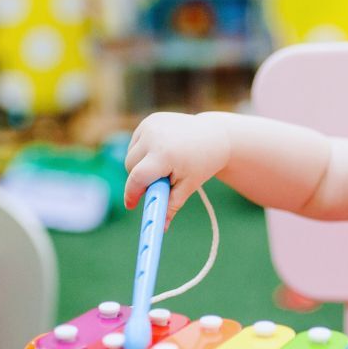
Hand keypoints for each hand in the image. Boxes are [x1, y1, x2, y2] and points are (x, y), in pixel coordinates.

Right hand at [124, 112, 229, 226]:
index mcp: (165, 154)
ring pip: (132, 155)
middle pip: (131, 167)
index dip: (132, 194)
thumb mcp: (189, 186)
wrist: (216, 135)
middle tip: (158, 185)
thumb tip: (160, 228)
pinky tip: (163, 152)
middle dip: (140, 179)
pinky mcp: (150, 120)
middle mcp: (154, 136)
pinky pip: (137, 143)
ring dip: (140, 165)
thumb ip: (171, 206)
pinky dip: (144, 152)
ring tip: (166, 166)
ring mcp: (151, 125)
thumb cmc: (203, 163)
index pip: (137, 178)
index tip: (132, 206)